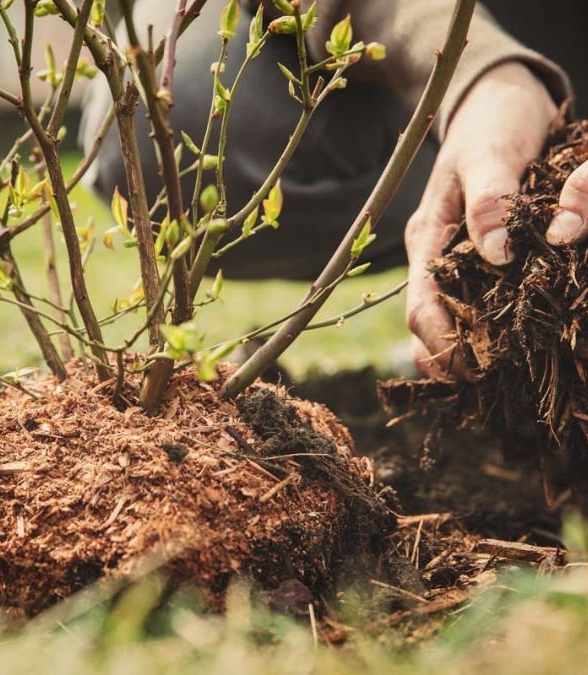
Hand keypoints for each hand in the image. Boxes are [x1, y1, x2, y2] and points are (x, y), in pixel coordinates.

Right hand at [404, 63, 584, 378]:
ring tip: (502, 381)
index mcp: (428, 238)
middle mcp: (439, 257)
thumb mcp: (492, 154)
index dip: (441, 345)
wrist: (500, 100)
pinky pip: (482, 303)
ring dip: (472, 353)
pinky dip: (495, 330)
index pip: (421, 308)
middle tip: (489, 388)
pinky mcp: (486, 257)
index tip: (474, 370)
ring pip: (454, 321)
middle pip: (431, 326)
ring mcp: (461, 259)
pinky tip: (519, 346)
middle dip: (453, 362)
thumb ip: (492, 201)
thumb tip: (497, 255)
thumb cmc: (493, 123)